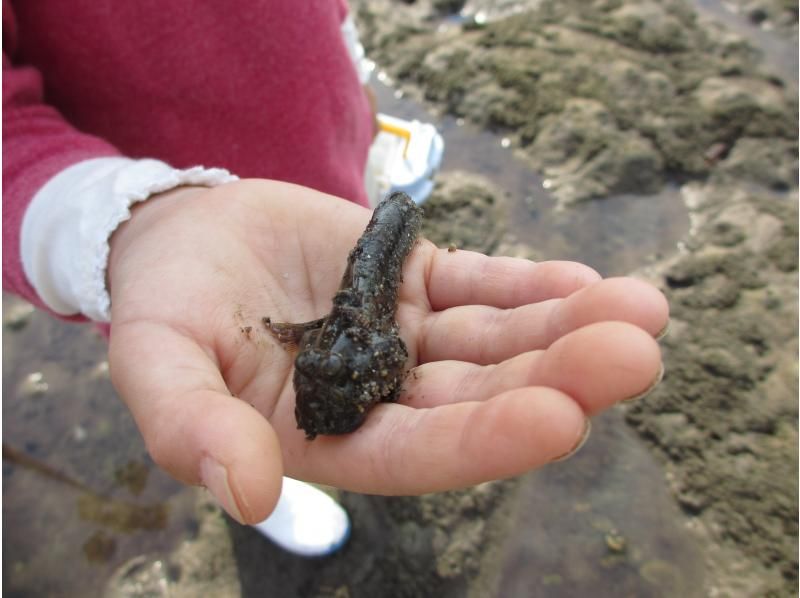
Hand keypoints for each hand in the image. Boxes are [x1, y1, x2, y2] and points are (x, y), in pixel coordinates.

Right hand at [107, 179, 667, 523]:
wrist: (185, 237)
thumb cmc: (161, 306)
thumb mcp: (155, 364)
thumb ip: (189, 429)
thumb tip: (247, 495)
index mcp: (329, 435)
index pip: (419, 450)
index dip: (486, 440)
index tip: (562, 417)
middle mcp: (382, 393)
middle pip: (479, 394)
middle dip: (558, 375)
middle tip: (634, 353)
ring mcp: (406, 336)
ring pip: (496, 340)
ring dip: (566, 326)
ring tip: (642, 310)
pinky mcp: (414, 280)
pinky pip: (481, 284)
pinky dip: (530, 284)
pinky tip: (586, 281)